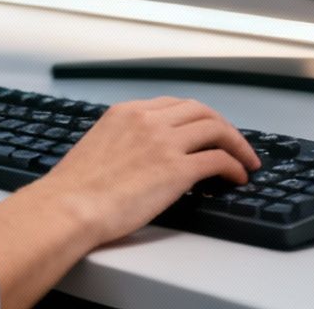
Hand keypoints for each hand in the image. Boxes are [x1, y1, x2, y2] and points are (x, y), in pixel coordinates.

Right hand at [25, 96, 260, 245]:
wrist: (68, 207)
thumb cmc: (73, 190)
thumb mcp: (97, 147)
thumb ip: (122, 142)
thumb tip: (137, 157)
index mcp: (126, 113)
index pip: (173, 105)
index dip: (197, 118)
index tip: (207, 130)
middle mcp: (147, 120)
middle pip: (200, 111)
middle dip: (223, 125)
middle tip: (234, 143)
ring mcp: (164, 142)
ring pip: (216, 129)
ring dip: (237, 144)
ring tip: (245, 161)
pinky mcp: (176, 169)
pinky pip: (218, 160)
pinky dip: (234, 166)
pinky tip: (237, 177)